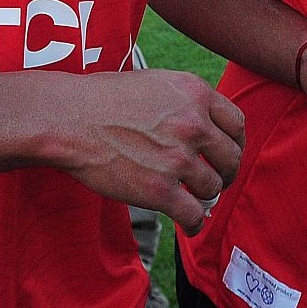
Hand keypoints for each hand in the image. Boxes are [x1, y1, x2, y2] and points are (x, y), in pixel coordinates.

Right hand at [51, 69, 244, 234]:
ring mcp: (179, 158)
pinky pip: (193, 214)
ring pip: (213, 187)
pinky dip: (194, 223)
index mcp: (196, 93)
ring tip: (195, 198)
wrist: (70, 118)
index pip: (236, 123)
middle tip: (216, 179)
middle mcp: (194, 124)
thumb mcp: (156, 82)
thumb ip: (186, 101)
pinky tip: (189, 224)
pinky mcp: (160, 190)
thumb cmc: (104, 99)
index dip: (235, 142)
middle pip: (232, 157)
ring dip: (206, 196)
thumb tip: (206, 124)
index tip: (227, 153)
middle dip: (226, 172)